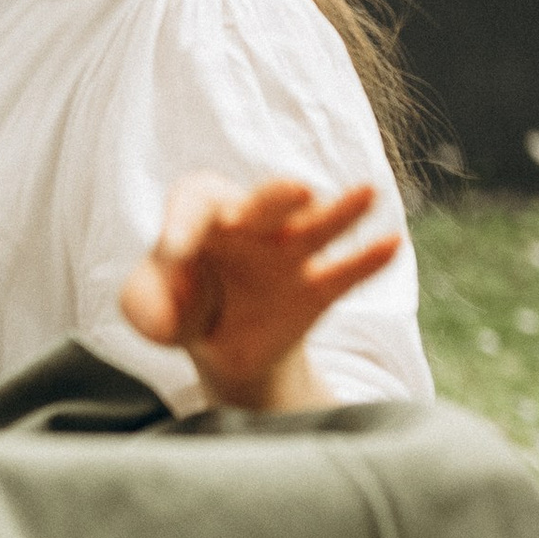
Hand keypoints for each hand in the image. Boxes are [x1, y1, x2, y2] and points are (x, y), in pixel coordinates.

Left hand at [119, 175, 401, 413]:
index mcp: (202, 215)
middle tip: (295, 191)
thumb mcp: (148, 307)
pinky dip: (367, 260)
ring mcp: (288, 254)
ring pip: (316, 226)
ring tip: (367, 194)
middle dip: (277, 197)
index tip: (174, 251)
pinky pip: (344, 273)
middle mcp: (251, 225)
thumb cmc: (179, 306)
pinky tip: (391, 244)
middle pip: (264, 201)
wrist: (222, 346)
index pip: (196, 201)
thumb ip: (146, 303)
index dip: (183, 221)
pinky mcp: (315, 290)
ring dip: (340, 212)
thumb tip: (172, 311)